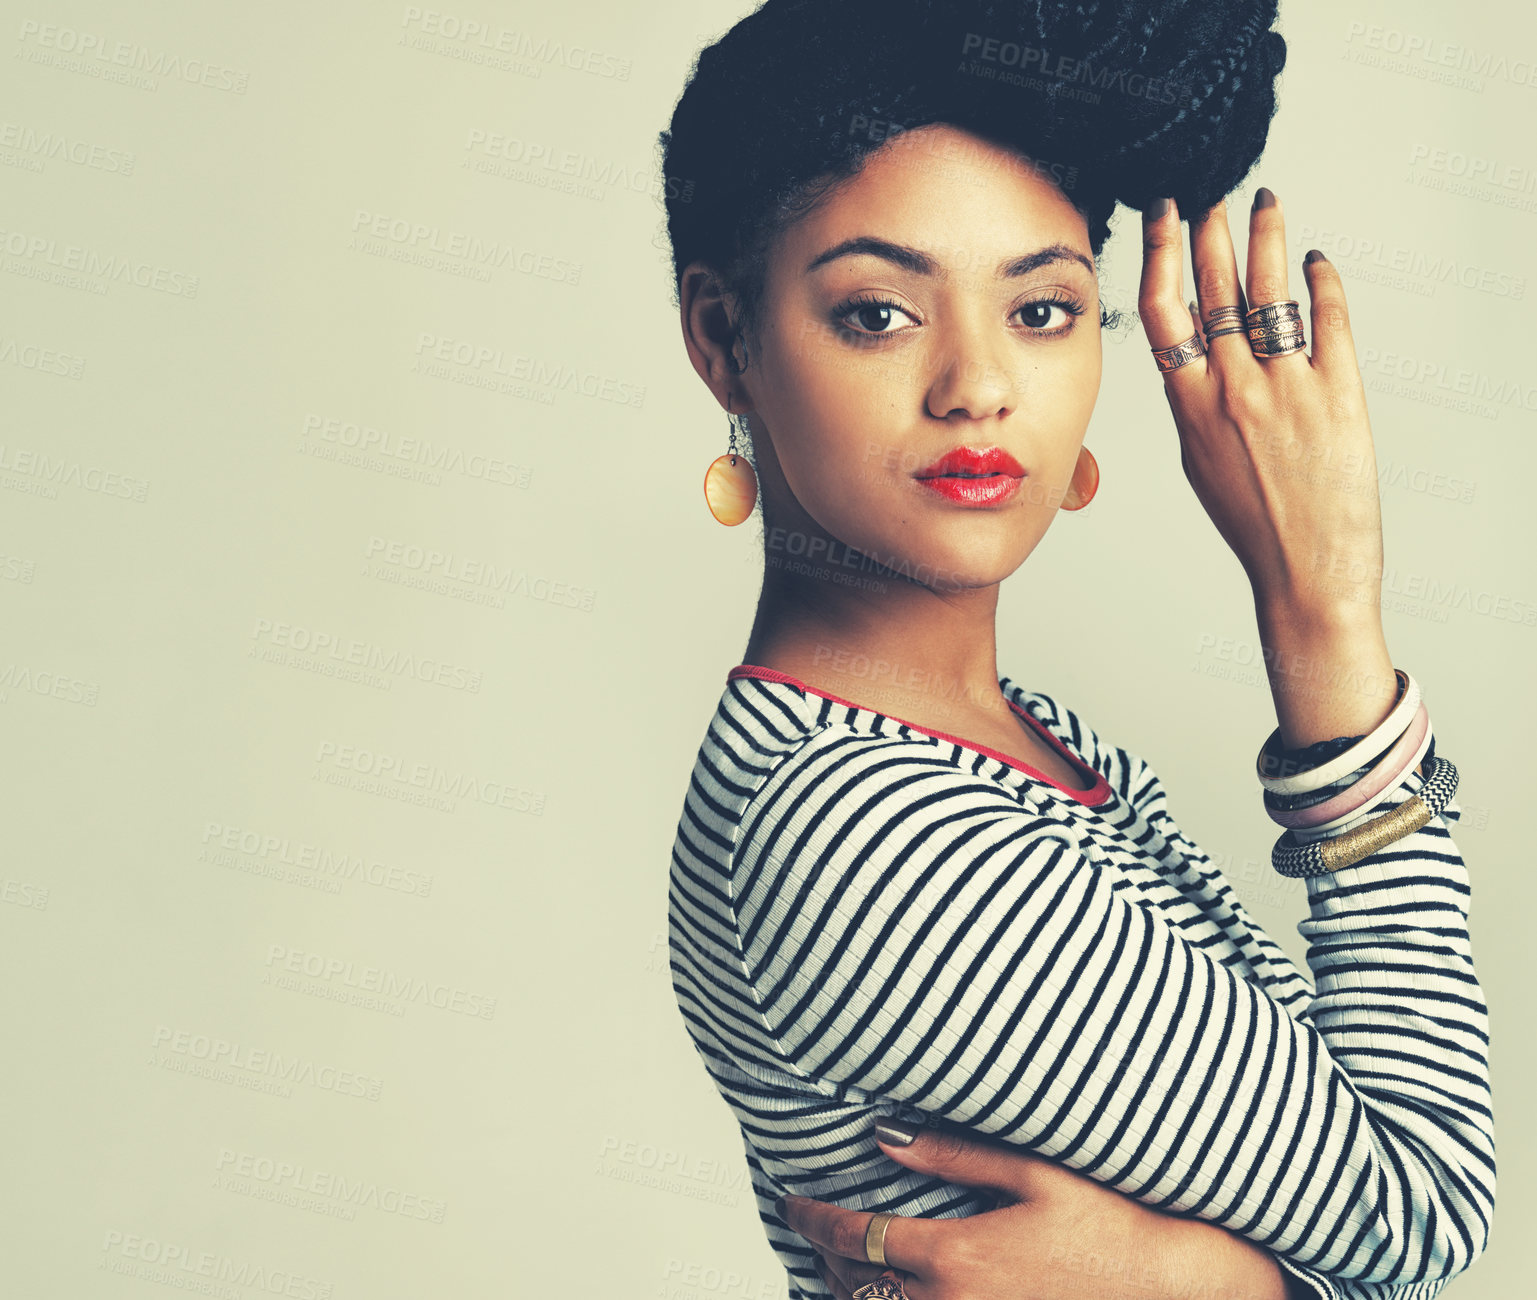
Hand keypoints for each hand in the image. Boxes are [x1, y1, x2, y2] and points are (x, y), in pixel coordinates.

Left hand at [780, 1120, 1290, 1299]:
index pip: (858, 1237)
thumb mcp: (1035, 1170)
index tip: (792, 1203)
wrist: (1173, 1287)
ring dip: (852, 1292)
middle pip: (859, 1288)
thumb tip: (883, 1138)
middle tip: (812, 1230)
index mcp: (958, 1255)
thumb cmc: (1111, 1222)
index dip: (815, 1219)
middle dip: (826, 1258)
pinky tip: (892, 1292)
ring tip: (839, 1267)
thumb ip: (954, 1153)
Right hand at [1138, 189, 1382, 621]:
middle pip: (1215, 287)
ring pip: (1269, 291)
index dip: (1161, 254)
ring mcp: (1287, 386)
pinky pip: (1329, 319)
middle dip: (1211, 229)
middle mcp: (1234, 387)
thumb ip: (1192, 399)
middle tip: (1210, 191)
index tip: (1165, 215)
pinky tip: (1317, 262)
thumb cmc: (1252, 523)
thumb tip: (1193, 344)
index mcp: (1190, 406)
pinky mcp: (1338, 391)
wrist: (1306, 566)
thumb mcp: (1200, 460)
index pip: (1164, 311)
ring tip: (1264, 201)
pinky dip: (1323, 282)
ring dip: (1266, 238)